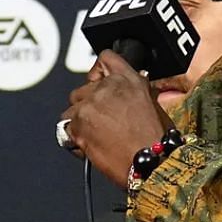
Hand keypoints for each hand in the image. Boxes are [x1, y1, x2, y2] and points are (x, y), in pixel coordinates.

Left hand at [63, 51, 171, 187]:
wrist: (150, 162)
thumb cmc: (156, 139)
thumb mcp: (152, 104)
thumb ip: (134, 91)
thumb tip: (125, 91)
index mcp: (128, 79)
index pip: (105, 59)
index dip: (99, 73)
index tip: (98, 82)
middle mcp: (107, 87)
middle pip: (82, 89)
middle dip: (88, 105)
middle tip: (102, 122)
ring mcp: (90, 105)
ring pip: (71, 110)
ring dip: (80, 122)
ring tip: (98, 136)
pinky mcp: (77, 124)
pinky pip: (66, 128)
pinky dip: (74, 138)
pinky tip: (92, 145)